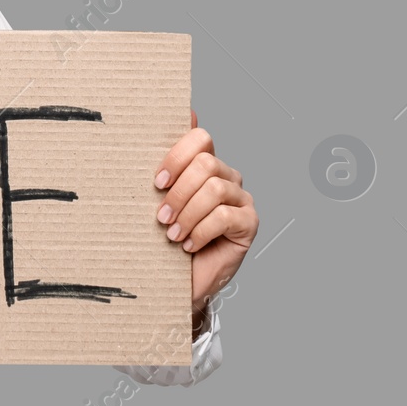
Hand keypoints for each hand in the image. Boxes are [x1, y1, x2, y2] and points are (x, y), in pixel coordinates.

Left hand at [153, 109, 256, 329]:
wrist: (179, 280)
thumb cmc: (167, 238)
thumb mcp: (157, 200)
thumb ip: (162, 168)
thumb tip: (167, 126)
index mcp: (204, 165)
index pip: (200, 139)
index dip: (177, 157)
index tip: (157, 183)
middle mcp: (226, 177)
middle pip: (206, 163)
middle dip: (178, 192)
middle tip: (162, 217)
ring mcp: (240, 199)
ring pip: (214, 189)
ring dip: (187, 215)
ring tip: (172, 235)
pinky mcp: (249, 222)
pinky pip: (224, 216)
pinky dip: (200, 232)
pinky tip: (189, 246)